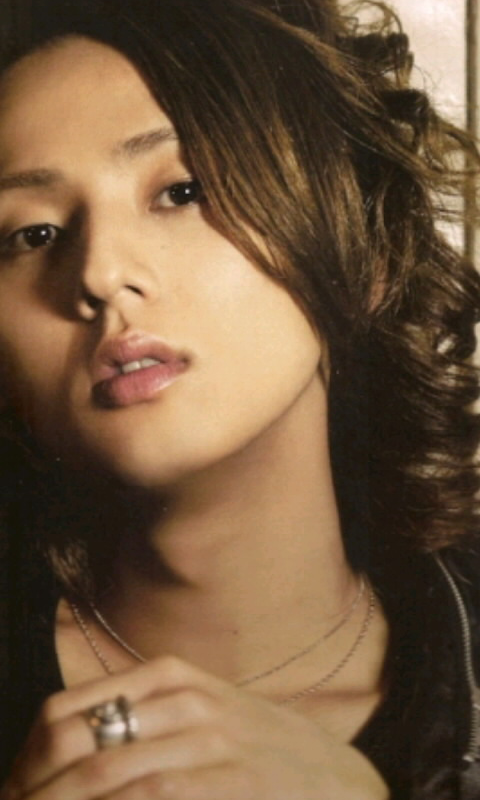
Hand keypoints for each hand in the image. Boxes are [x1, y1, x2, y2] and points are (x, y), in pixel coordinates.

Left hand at [1, 656, 388, 799]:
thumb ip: (150, 717)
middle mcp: (186, 700)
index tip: (15, 787)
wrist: (337, 780)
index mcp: (173, 678)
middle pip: (83, 738)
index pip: (75, 706)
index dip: (32, 754)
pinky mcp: (231, 779)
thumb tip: (78, 743)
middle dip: (38, 784)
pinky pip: (154, 795)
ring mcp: (210, 739)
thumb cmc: (262, 748)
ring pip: (111, 770)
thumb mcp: (206, 711)